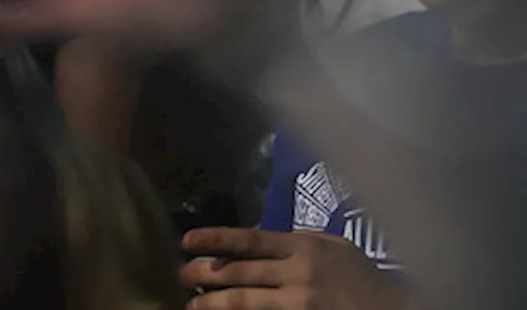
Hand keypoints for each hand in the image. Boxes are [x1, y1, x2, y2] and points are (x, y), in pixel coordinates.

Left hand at [181, 228, 410, 309]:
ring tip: (192, 304)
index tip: (186, 240)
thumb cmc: (361, 277)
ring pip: (244, 302)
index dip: (214, 239)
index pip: (249, 240)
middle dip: (204, 274)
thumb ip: (295, 241)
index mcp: (302, 248)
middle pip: (239, 272)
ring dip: (213, 303)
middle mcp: (298, 274)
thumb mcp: (332, 247)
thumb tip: (255, 240)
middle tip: (182, 275)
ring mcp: (299, 304)